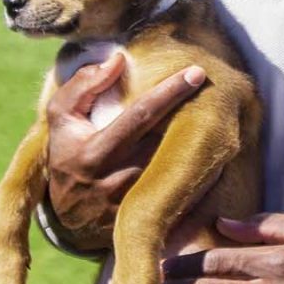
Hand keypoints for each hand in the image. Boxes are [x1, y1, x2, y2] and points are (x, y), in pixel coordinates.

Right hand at [42, 58, 206, 246]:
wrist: (68, 219)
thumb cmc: (67, 156)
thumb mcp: (62, 118)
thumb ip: (84, 84)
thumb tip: (119, 60)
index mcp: (96, 152)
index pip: (141, 115)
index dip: (170, 92)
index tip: (196, 73)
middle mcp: (117, 180)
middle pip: (169, 144)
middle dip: (198, 120)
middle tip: (220, 99)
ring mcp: (135, 205)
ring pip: (182, 172)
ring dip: (204, 149)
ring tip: (222, 127)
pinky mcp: (149, 222)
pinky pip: (185, 197)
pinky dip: (203, 179)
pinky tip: (216, 162)